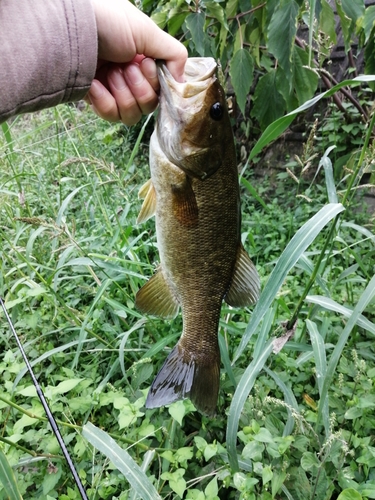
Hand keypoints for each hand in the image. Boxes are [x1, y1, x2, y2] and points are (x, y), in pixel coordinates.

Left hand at [87, 0, 186, 124]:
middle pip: (148, 106)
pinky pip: (110, 115)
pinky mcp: (94, 99)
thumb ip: (173, 54)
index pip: (161, 89)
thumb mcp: (147, 31)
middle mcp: (129, 76)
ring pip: (130, 115)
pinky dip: (104, 100)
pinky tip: (94, 83)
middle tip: (126, 67)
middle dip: (139, 88)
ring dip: (123, 94)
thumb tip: (182, 81)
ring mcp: (111, 89)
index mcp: (143, 59)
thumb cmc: (106, 21)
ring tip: (110, 73)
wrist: (68, 29)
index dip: (155, 83)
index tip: (146, 64)